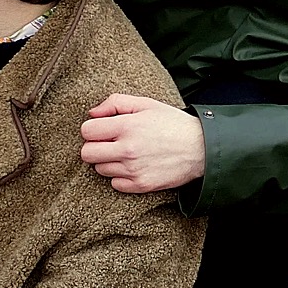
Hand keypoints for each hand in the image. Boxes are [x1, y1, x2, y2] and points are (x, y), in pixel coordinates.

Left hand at [79, 95, 203, 191]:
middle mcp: (127, 149)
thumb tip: (92, 113)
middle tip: (109, 143)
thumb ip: (116, 103)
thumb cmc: (172, 123)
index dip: (92, 129)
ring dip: (108, 162)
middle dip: (94, 147)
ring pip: (99, 169)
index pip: (87, 131)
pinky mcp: (141, 185)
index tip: (103, 129)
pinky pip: (115, 184)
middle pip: (87, 154)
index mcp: (127, 126)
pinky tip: (133, 166)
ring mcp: (133, 170)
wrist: (201, 148)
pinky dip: (120, 176)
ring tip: (125, 154)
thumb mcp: (146, 104)